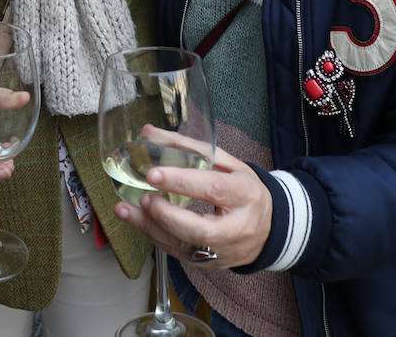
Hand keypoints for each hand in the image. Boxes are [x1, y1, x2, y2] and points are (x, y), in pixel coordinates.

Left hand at [112, 145, 272, 268]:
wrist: (269, 229)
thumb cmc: (244, 190)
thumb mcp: (226, 163)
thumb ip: (188, 147)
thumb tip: (149, 132)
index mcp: (245, 194)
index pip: (213, 188)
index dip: (182, 182)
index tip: (153, 174)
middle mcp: (237, 227)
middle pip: (200, 228)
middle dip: (166, 215)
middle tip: (145, 198)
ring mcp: (224, 250)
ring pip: (185, 246)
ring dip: (151, 228)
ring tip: (126, 210)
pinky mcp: (210, 263)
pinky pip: (179, 253)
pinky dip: (156, 237)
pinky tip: (138, 221)